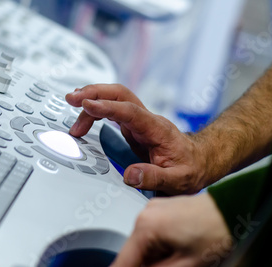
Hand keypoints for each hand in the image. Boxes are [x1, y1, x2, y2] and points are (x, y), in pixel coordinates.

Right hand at [66, 84, 214, 194]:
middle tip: (73, 98)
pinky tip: (83, 113)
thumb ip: (154, 178)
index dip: (107, 106)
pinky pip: (112, 110)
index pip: (129, 110)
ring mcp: (139, 121)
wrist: (200, 161)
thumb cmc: (191, 168)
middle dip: (95, 92)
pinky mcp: (132, 126)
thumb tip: (130, 175)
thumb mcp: (178, 180)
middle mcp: (146, 120)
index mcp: (157, 129)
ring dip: (92, 98)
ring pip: (114, 98)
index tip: (88, 105)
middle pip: (120, 94)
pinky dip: (95, 109)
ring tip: (72, 107)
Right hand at [111, 194, 232, 266]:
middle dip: (147, 265)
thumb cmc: (218, 232)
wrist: (235, 209)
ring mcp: (153, 210)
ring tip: (182, 258)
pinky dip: (161, 247)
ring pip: (145, 245)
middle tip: (175, 264)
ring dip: (156, 258)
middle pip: (135, 253)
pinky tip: (180, 251)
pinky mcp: (162, 211)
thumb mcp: (186, 265)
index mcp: (146, 226)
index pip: (124, 261)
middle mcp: (145, 214)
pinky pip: (153, 235)